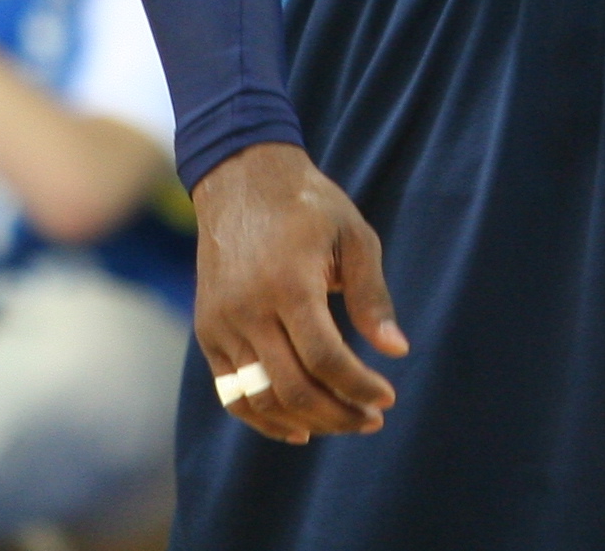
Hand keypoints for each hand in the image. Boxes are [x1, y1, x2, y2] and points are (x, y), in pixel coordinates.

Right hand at [192, 142, 407, 443]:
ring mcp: (222, 324)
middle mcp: (248, 309)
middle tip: (372, 419)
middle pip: (293, 387)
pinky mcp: (208, 332)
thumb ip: (372, 295)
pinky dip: (263, 418)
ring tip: (344, 421)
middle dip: (339, 413)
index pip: (325, 359)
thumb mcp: (353, 235)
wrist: (241, 178)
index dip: (358, 387)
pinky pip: (232, 394)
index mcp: (289, 283)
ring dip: (306, 421)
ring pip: (261, 399)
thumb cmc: (308, 205)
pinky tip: (298, 427)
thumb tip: (396, 351)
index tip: (387, 398)